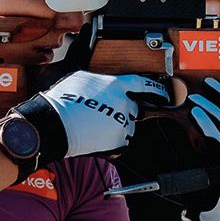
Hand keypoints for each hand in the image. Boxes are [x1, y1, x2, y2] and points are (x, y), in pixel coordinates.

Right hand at [12, 72, 169, 162]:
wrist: (55, 124)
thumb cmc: (63, 100)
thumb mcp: (81, 78)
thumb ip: (99, 79)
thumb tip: (101, 82)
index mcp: (116, 85)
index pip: (144, 84)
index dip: (156, 89)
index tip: (164, 94)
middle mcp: (124, 103)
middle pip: (134, 108)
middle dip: (123, 111)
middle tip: (104, 115)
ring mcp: (123, 122)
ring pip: (128, 126)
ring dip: (116, 127)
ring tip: (95, 127)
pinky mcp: (118, 140)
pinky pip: (120, 142)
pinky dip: (111, 142)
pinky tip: (96, 138)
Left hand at [170, 78, 219, 220]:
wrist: (206, 215)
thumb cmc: (201, 191)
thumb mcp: (203, 162)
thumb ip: (202, 144)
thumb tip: (190, 122)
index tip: (212, 86)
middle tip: (207, 84)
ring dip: (212, 108)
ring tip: (196, 99)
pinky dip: (208, 124)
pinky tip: (196, 115)